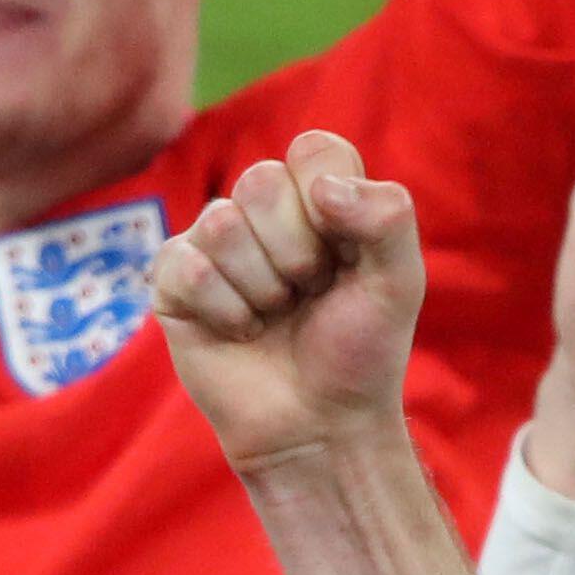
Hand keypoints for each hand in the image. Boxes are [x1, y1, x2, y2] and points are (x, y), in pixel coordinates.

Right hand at [155, 128, 433, 468]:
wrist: (319, 424)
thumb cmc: (359, 352)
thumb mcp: (399, 283)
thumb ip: (388, 218)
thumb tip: (323, 189)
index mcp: (318, 198)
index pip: (314, 150)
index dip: (330, 201)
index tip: (345, 254)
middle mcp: (262, 212)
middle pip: (261, 182)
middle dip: (297, 253)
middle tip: (307, 293)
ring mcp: (214, 243)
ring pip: (222, 223)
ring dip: (263, 287)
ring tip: (275, 315)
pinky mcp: (174, 280)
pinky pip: (188, 266)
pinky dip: (227, 310)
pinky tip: (240, 332)